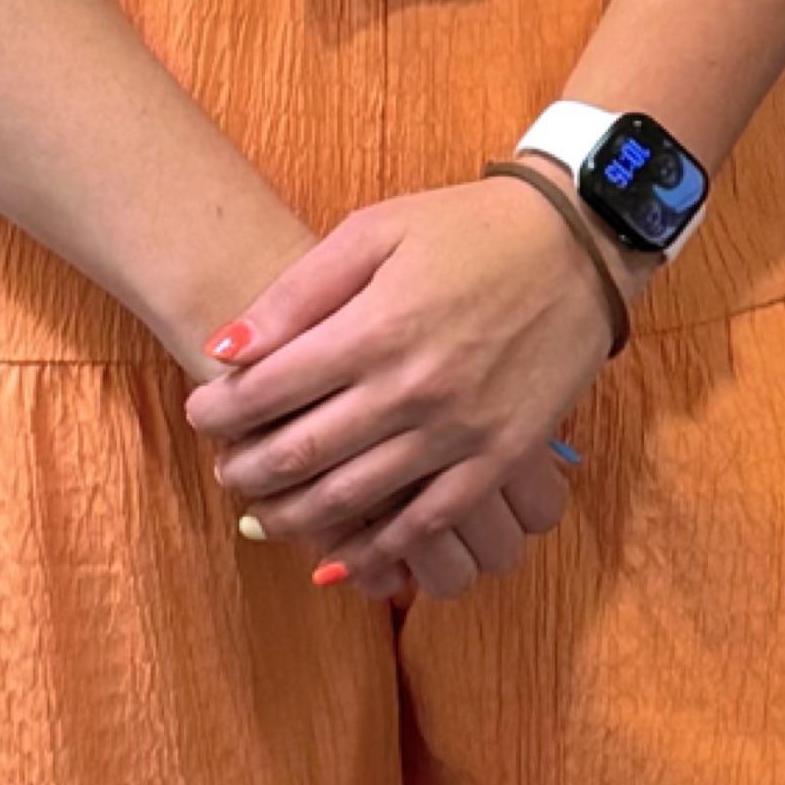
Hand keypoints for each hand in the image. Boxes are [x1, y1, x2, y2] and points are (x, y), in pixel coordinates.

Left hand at [185, 174, 621, 602]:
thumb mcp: (376, 229)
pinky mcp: (501, 456)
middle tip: (227, 469)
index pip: (266, 390)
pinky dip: (377, 548)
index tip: (202, 412)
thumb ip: (298, 292)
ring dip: (294, 516)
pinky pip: (428, 521)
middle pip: (299, 454)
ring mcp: (459, 430)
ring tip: (265, 514)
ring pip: (353, 498)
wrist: (582, 242)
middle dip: (246, 470)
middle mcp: (411, 388)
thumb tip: (226, 347)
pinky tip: (342, 557)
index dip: (219, 410)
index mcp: (374, 327)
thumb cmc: (471, 228)